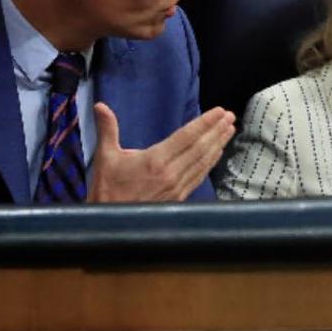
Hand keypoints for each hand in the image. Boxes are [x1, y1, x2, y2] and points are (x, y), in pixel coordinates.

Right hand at [86, 103, 235, 202]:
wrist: (110, 224)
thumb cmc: (107, 189)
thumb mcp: (105, 157)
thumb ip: (107, 129)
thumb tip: (100, 105)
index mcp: (155, 160)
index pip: (186, 136)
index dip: (205, 122)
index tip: (220, 111)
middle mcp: (170, 174)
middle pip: (200, 147)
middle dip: (217, 130)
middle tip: (231, 116)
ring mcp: (177, 187)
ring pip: (203, 162)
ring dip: (218, 144)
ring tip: (229, 130)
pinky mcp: (179, 198)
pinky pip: (199, 176)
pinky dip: (210, 162)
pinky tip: (217, 153)